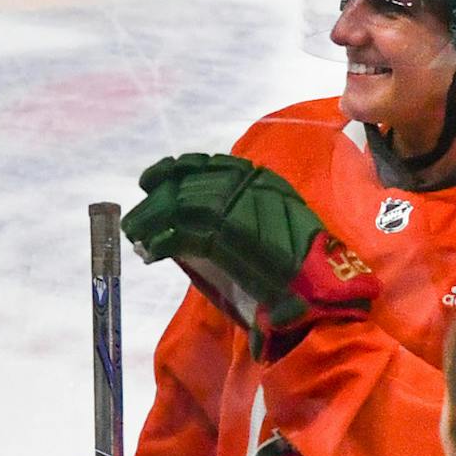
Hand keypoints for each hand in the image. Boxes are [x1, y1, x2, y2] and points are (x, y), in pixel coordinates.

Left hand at [123, 153, 374, 358]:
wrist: (321, 291)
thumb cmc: (296, 267)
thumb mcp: (265, 226)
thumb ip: (232, 214)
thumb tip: (187, 213)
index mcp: (262, 181)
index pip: (210, 164)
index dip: (175, 169)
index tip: (150, 179)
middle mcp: (250, 187)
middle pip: (189, 184)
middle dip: (156, 202)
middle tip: (134, 221)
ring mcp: (240, 208)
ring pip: (180, 205)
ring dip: (152, 222)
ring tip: (137, 239)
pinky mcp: (228, 236)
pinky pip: (183, 234)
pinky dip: (160, 243)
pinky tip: (150, 253)